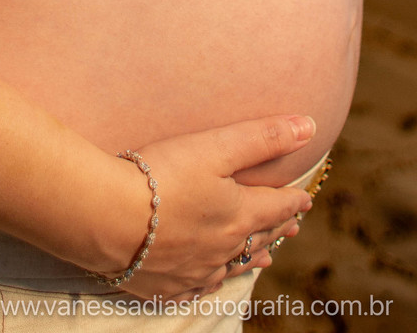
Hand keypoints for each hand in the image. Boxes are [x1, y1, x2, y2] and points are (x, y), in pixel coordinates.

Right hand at [108, 114, 317, 302]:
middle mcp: (222, 248)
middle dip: (277, 229)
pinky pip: (197, 287)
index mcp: (239, 215)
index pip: (276, 207)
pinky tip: (210, 280)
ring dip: (251, 257)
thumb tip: (310, 127)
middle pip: (258, 237)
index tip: (305, 200)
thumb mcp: (216, 147)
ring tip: (265, 257)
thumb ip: (263, 137)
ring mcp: (194, 270)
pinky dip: (211, 281)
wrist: (107, 218)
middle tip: (292, 226)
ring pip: (232, 265)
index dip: (293, 201)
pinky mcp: (165, 284)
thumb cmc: (162, 176)